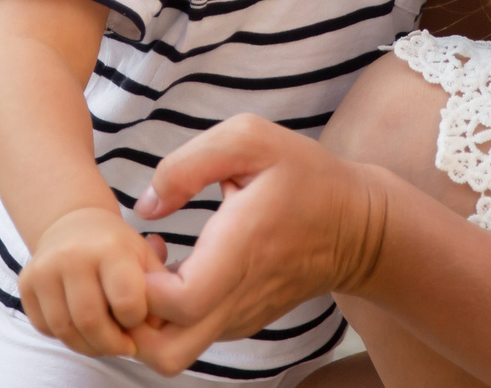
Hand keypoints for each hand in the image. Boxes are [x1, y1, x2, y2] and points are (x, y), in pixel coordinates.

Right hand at [19, 207, 171, 358]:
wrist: (75, 223)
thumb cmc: (117, 248)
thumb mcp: (145, 259)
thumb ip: (159, 293)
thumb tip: (155, 328)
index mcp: (110, 247)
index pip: (126, 302)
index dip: (136, 320)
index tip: (137, 318)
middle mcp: (73, 254)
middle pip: (91, 322)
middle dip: (111, 344)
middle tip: (122, 345)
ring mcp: (44, 267)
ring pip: (65, 330)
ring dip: (87, 345)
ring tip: (103, 341)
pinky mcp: (26, 281)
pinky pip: (44, 327)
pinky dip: (64, 336)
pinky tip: (80, 327)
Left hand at [126, 114, 391, 374]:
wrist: (358, 226)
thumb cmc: (305, 176)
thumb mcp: (251, 139)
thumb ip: (187, 164)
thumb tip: (147, 207)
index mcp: (239, 252)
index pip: (176, 303)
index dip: (142, 281)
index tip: (145, 243)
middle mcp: (236, 299)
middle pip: (164, 352)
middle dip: (132, 315)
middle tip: (134, 265)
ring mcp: (239, 318)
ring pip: (173, 350)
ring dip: (147, 316)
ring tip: (154, 263)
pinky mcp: (240, 321)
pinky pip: (191, 336)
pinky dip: (168, 313)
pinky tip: (176, 267)